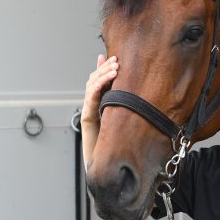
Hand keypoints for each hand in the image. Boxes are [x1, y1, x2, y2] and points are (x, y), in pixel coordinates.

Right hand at [81, 54, 118, 124]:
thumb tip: (105, 58)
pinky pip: (93, 92)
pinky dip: (96, 87)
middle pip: (99, 72)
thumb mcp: (106, 85)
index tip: (116, 58)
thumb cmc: (100, 99)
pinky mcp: (90, 100)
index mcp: (96, 78)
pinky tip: (101, 84)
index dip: (108, 62)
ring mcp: (90, 91)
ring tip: (114, 72)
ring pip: (96, 80)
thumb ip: (106, 73)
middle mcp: (91, 83)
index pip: (102, 68)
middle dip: (108, 67)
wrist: (93, 116)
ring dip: (105, 76)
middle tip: (116, 64)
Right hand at [81, 54, 117, 169]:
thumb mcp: (123, 116)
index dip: (104, 67)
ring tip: (114, 69)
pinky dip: (96, 89)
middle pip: (94, 79)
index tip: (115, 57)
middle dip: (105, 69)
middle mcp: (93, 103)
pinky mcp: (88, 118)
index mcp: (100, 101)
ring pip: (91, 87)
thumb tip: (132, 89)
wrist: (105, 161)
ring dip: (102, 76)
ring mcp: (89, 110)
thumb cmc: (116, 139)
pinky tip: (103, 82)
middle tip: (116, 61)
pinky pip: (90, 100)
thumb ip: (125, 103)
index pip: (98, 78)